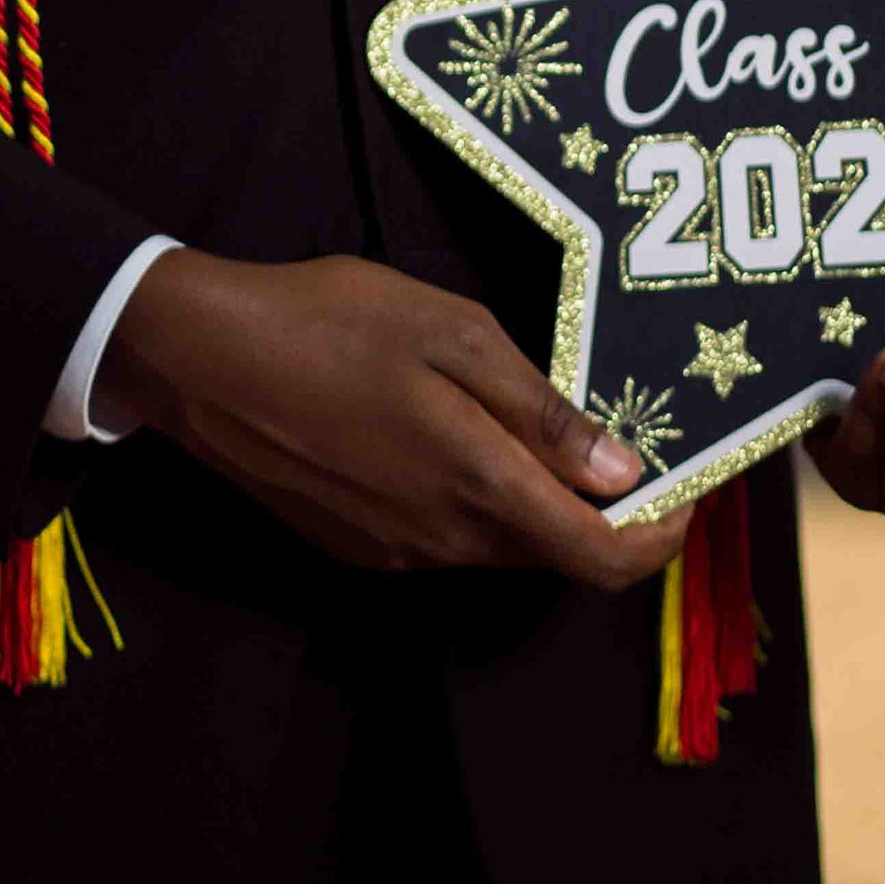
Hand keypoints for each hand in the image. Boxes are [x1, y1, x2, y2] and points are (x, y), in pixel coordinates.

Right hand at [99, 248, 692, 588]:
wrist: (199, 359)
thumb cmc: (330, 323)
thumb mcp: (450, 334)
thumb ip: (541, 412)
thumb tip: (625, 474)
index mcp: (481, 489)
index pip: (605, 560)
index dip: (661, 535)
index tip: (685, 485)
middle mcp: (446, 544)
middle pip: (557, 553)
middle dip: (602, 507)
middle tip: (615, 428)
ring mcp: (396, 554)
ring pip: (500, 544)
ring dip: (534, 499)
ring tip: (528, 415)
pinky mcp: (355, 546)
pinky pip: (444, 537)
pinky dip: (475, 498)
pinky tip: (447, 429)